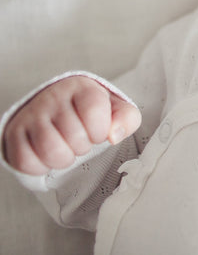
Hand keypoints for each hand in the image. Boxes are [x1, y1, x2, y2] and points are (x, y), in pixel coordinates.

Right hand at [2, 75, 140, 175]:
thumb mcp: (116, 110)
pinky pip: (27, 162)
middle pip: (75, 138)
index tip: (97, 130)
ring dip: (64, 159)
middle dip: (83, 147)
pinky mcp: (14, 133)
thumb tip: (114, 135)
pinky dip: (41, 167)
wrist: (57, 109)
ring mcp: (31, 115)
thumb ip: (126, 119)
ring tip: (66, 149)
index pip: (94, 114)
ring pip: (51, 151)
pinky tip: (47, 155)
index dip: (99, 131)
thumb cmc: (90, 112)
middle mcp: (53, 97)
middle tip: (80, 140)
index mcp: (81, 87)